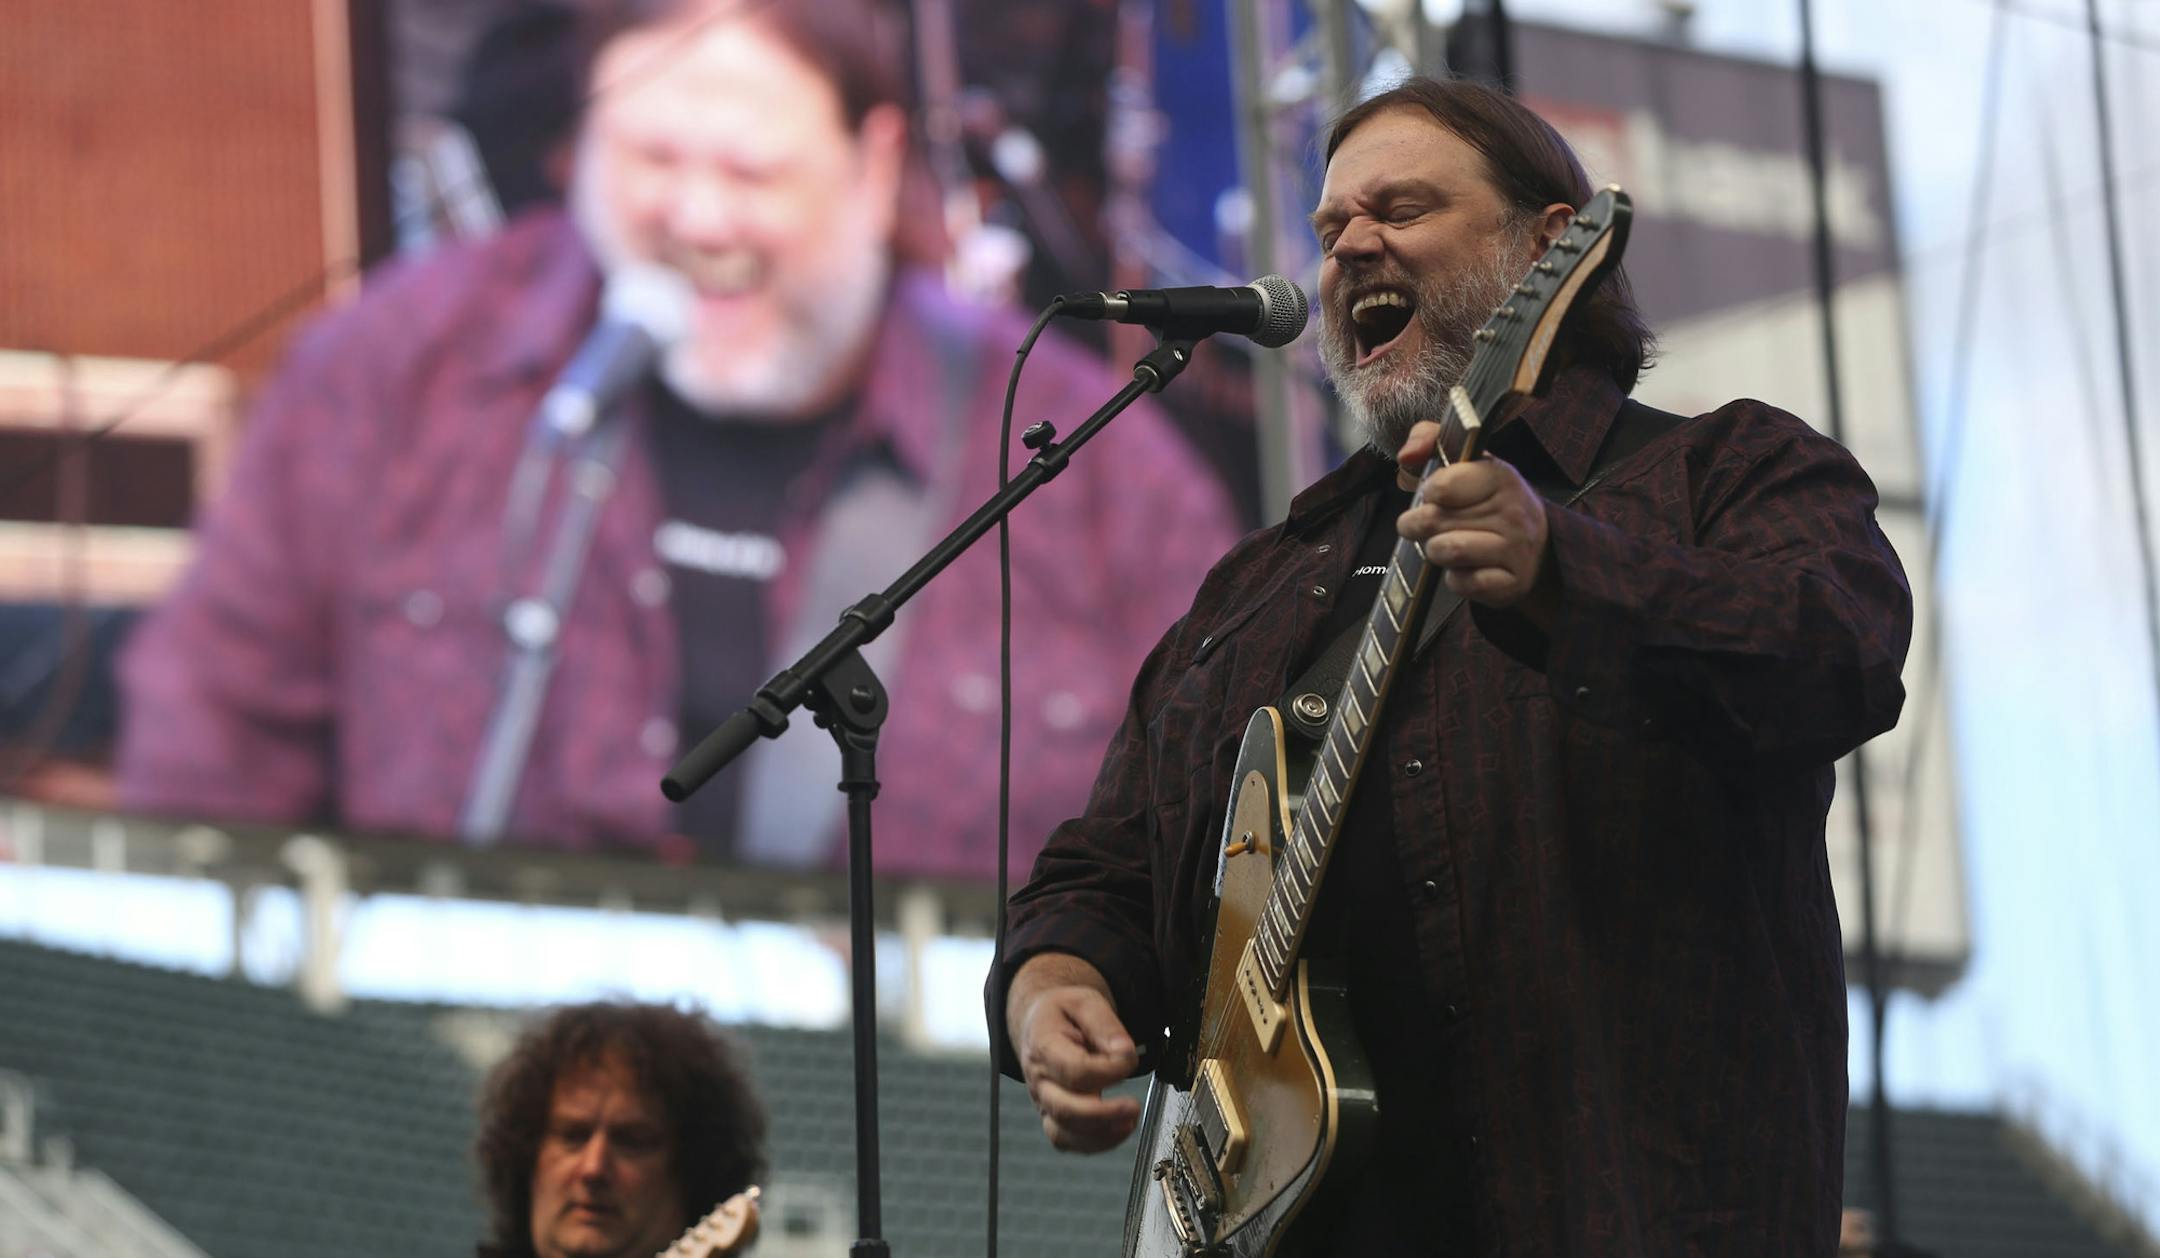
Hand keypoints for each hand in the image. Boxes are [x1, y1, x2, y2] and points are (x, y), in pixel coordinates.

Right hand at [1006, 953, 1141, 1152]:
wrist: (1040, 1022)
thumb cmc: (1063, 1013)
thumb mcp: (1084, 1001)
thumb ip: (1105, 1024)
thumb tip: (1124, 1052)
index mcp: (1042, 1046)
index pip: (1074, 1070)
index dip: (1107, 1071)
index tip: (1129, 1059)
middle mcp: (1039, 1079)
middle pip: (1064, 1109)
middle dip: (1103, 1114)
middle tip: (1133, 1106)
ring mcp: (1044, 1102)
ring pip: (1063, 1133)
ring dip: (1101, 1134)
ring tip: (1130, 1121)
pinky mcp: (1054, 1116)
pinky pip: (1067, 1142)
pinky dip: (1095, 1143)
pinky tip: (1120, 1129)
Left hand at [1396, 422, 1556, 625]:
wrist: (1539, 545)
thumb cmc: (1487, 500)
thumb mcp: (1463, 460)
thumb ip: (1429, 440)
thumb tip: (1407, 454)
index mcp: (1500, 475)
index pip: (1441, 487)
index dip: (1429, 494)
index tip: (1437, 496)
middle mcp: (1513, 511)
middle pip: (1434, 521)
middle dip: (1421, 526)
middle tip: (1428, 525)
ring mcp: (1516, 549)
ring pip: (1446, 551)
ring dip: (1435, 551)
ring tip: (1445, 544)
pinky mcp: (1512, 582)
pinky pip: (1462, 583)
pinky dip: (1455, 579)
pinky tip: (1466, 568)